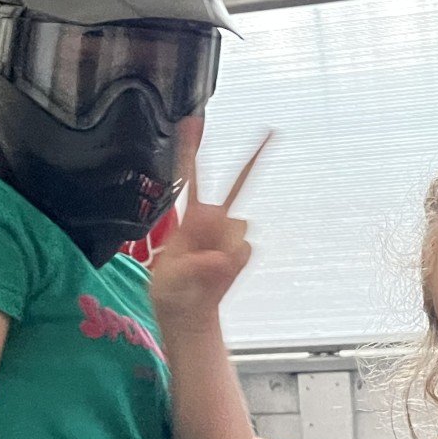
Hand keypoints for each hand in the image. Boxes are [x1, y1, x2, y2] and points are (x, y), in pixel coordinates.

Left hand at [151, 122, 269, 326]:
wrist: (189, 315)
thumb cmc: (171, 293)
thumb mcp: (166, 279)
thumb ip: (191, 265)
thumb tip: (219, 256)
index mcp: (188, 219)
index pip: (190, 179)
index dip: (190, 150)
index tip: (192, 123)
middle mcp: (213, 222)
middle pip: (236, 185)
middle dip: (253, 160)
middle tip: (271, 134)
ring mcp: (230, 236)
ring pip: (239, 228)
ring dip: (224, 246)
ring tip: (203, 268)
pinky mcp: (243, 252)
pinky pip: (246, 250)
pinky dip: (233, 264)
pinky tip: (218, 274)